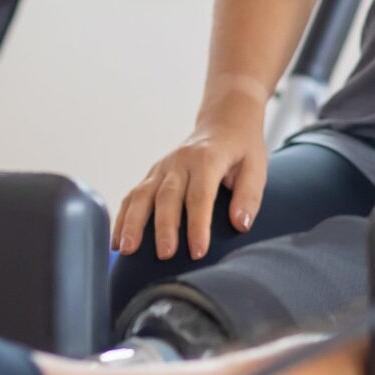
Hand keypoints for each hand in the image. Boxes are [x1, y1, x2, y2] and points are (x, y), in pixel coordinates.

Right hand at [113, 112, 270, 261]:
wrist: (223, 120)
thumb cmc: (242, 147)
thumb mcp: (257, 166)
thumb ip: (249, 195)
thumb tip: (241, 224)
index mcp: (208, 158)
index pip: (200, 194)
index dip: (198, 224)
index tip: (198, 251)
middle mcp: (180, 161)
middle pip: (167, 195)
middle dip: (164, 227)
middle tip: (164, 255)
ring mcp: (163, 167)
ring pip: (142, 194)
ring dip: (133, 222)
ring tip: (127, 249)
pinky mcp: (153, 174)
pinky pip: (133, 195)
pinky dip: (123, 217)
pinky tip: (117, 241)